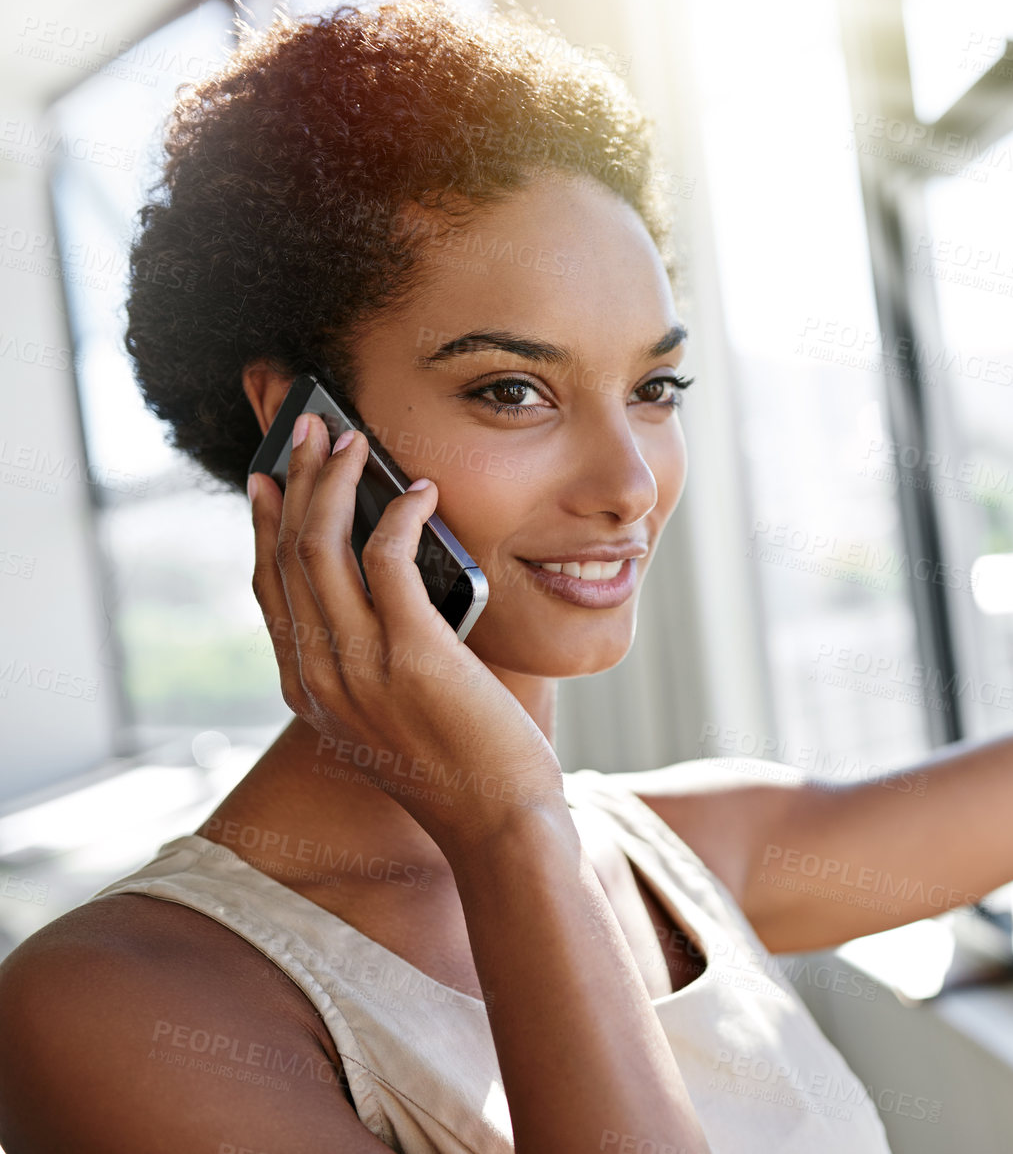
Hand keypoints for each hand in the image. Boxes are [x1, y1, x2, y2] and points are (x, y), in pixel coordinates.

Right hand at [248, 413, 564, 848]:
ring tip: (352, 440)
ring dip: (336, 482)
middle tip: (308, 431)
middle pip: (288, 556)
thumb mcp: (397, 718)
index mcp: (310, 693)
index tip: (269, 479)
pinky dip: (399, 515)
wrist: (500, 829)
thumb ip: (381, 664)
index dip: (265, 527)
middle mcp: (320, 677)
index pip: (269, 591)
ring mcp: (360, 667)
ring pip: (322, 548)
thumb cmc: (465, 773)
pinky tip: (418, 491)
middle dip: (296, 482)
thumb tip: (401, 597)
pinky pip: (388, 561)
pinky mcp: (413, 655)